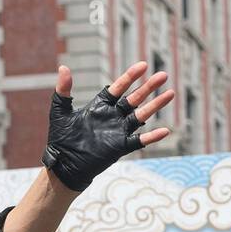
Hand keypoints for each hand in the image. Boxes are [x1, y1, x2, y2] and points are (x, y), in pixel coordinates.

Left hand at [41, 61, 174, 192]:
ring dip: (155, 106)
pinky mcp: (120, 147)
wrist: (62, 166)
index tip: (143, 65)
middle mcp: (112, 116)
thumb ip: (63, 90)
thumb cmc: (60, 139)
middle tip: (163, 75)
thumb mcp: (59, 112)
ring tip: (170, 94)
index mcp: (100, 106)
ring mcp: (118, 131)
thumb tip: (63, 67)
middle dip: (148, 87)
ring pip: (141, 116)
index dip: (130, 77)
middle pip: (134, 99)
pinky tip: (165, 131)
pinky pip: (139, 141)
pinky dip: (151, 137)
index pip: (118, 88)